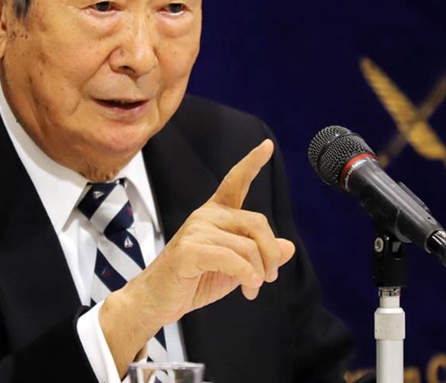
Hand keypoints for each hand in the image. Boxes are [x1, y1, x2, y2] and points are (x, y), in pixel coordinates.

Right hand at [99, 139, 295, 373]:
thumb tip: (288, 246)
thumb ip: (259, 255)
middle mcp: (206, 216)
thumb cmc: (192, 281)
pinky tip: (249, 288)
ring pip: (247, 246)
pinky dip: (246, 275)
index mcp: (215, 215)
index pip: (235, 182)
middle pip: (257, 223)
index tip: (267, 145)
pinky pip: (232, 259)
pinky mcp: (189, 250)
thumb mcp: (235, 269)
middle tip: (269, 277)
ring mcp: (196, 230)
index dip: (252, 163)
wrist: (156, 300)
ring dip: (258, 273)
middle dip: (270, 253)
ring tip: (251, 290)